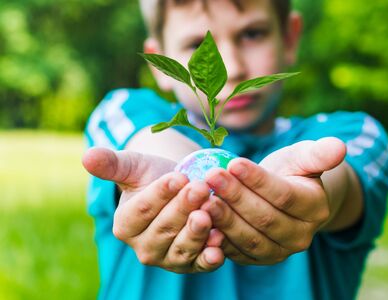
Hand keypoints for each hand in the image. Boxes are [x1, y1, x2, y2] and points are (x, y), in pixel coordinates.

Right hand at [82, 147, 224, 272]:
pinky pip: (199, 263)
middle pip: (164, 228)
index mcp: (125, 225)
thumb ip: (112, 164)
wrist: (181, 188)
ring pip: (181, 247)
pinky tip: (220, 242)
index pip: (143, 210)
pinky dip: (209, 257)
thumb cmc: (153, 175)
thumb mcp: (134, 166)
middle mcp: (144, 247)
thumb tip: (87, 156)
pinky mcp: (191, 264)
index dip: (160, 194)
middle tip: (200, 188)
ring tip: (210, 213)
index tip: (178, 177)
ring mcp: (167, 258)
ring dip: (197, 232)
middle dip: (183, 207)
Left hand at [202, 137, 345, 264]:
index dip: (258, 180)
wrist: (283, 198)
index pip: (285, 195)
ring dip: (224, 219)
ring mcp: (279, 252)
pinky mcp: (258, 259)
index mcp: (315, 208)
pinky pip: (236, 253)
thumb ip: (319, 153)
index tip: (233, 162)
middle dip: (236, 196)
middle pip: (265, 218)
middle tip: (211, 176)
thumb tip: (340, 147)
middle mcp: (301, 236)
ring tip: (202, 198)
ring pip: (249, 238)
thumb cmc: (292, 171)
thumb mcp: (304, 157)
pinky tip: (200, 220)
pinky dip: (217, 239)